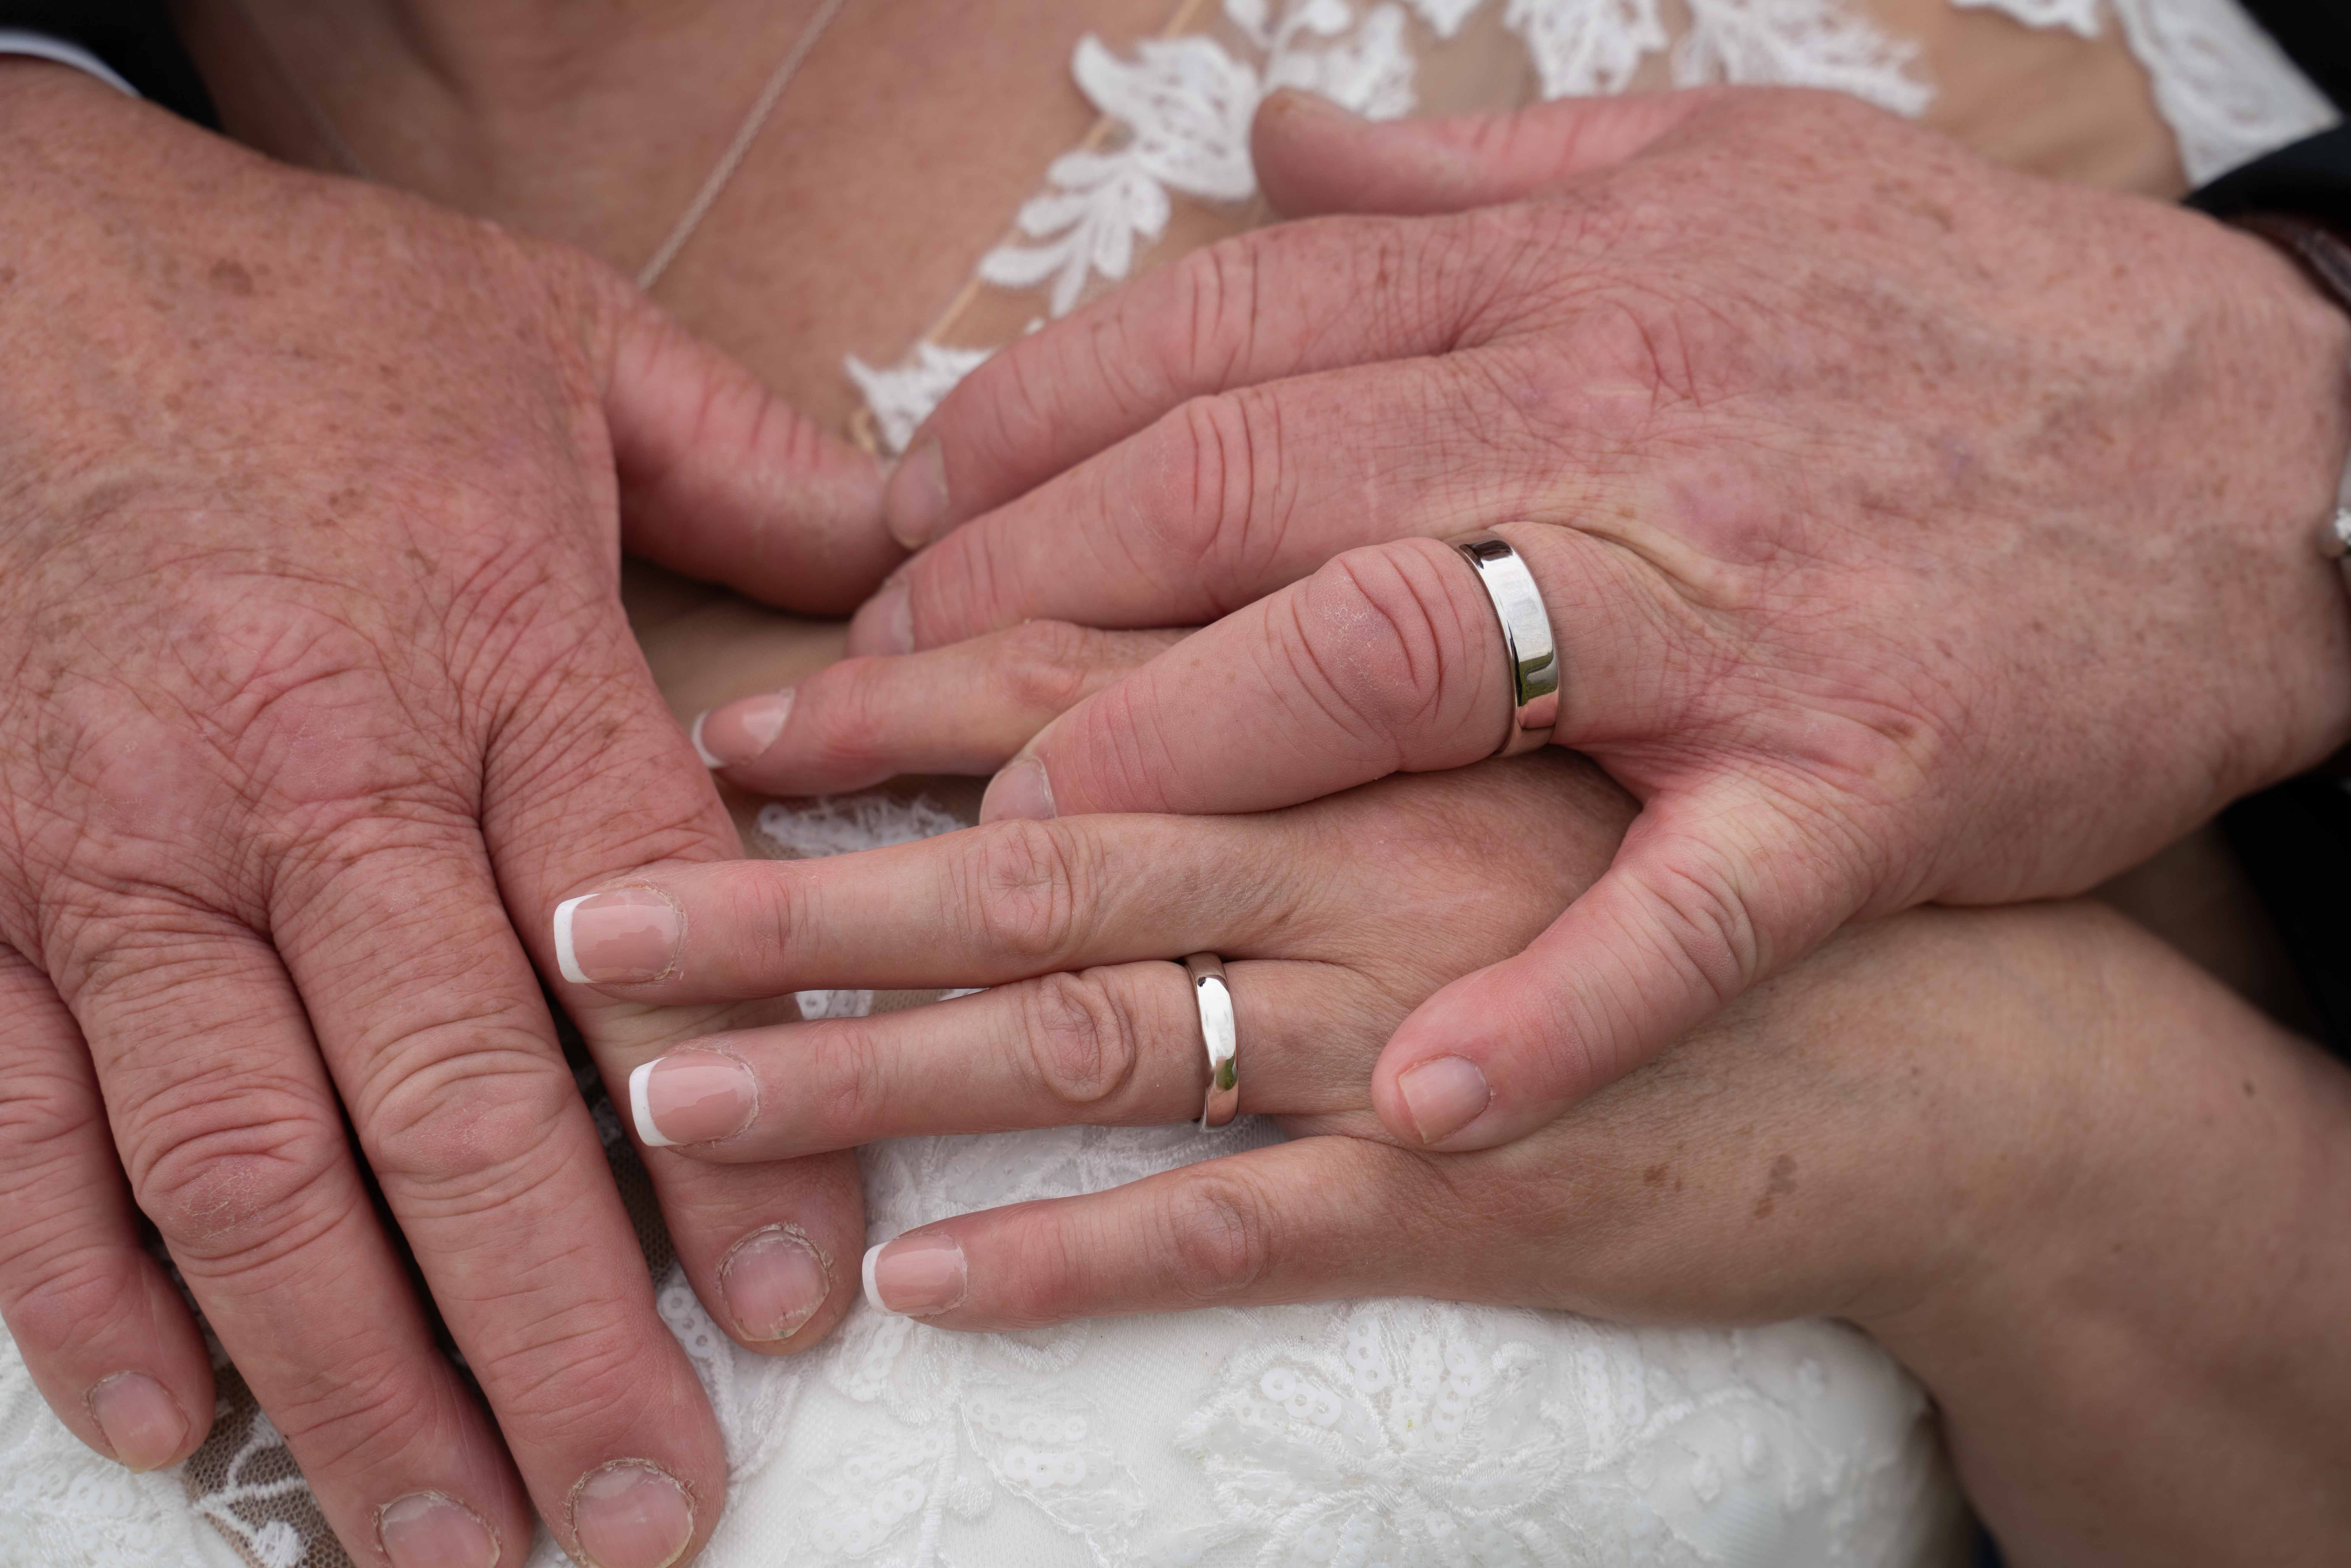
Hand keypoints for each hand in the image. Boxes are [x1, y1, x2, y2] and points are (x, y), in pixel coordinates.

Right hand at [0, 68, 891, 1567]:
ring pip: (251, 1168)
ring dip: (356, 1379)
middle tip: (642, 1517)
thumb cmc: (308, 320)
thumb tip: (926, 555)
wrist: (15, 262)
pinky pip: (24, 1127)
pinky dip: (90, 1293)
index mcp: (493, 659)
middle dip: (554, 1342)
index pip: (650, 949)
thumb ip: (761, 468)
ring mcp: (115, 852)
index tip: (796, 1310)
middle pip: (452, 1112)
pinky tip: (188, 1425)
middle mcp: (308, 783)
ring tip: (452, 1540)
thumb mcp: (566, 349)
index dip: (734, 1143)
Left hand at [574, 752, 2350, 1564]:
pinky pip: (1234, 1232)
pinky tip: (928, 1286)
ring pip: (1083, 1048)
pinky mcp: (1463, 1200)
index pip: (1068, 701)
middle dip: (791, 902)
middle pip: (1017, 874)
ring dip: (867, 1086)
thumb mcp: (1542, 753)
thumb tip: (1143, 707)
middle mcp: (1354, 867)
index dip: (875, 715)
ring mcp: (1400, 1038)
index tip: (705, 736)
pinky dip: (1080, 1255)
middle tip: (592, 926)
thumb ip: (1352, 705)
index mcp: (1369, 743)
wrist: (1944, 1051)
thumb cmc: (1714, 879)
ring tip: (676, 1111)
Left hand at [708, 86, 2350, 1153]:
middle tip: (857, 704)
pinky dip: (1544, 1015)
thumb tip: (1280, 144)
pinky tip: (1405, 1107)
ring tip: (1010, 862)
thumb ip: (1476, 174)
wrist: (2255, 447)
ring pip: (1396, 663)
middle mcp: (1610, 430)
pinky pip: (1677, 916)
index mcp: (1562, 288)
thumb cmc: (1964, 317)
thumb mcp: (1719, 174)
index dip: (1024, 438)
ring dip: (1186, 763)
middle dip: (1020, 599)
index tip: (898, 530)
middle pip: (1242, 493)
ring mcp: (1732, 613)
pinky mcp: (1859, 782)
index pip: (1218, 345)